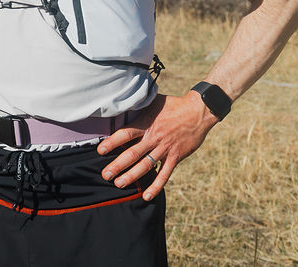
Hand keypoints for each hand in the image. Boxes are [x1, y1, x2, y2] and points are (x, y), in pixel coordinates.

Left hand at [96, 93, 217, 200]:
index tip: (100, 151)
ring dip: (131, 176)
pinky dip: (156, 185)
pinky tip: (147, 196)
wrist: (198, 112)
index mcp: (146, 124)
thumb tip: (123, 104)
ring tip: (119, 184)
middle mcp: (154, 138)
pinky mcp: (175, 157)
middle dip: (117, 165)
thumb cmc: (173, 105)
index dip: (112, 142)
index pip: (125, 134)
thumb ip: (139, 107)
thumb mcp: (153, 101)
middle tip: (105, 175)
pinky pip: (164, 174)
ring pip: (146, 165)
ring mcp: (165, 148)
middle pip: (132, 153)